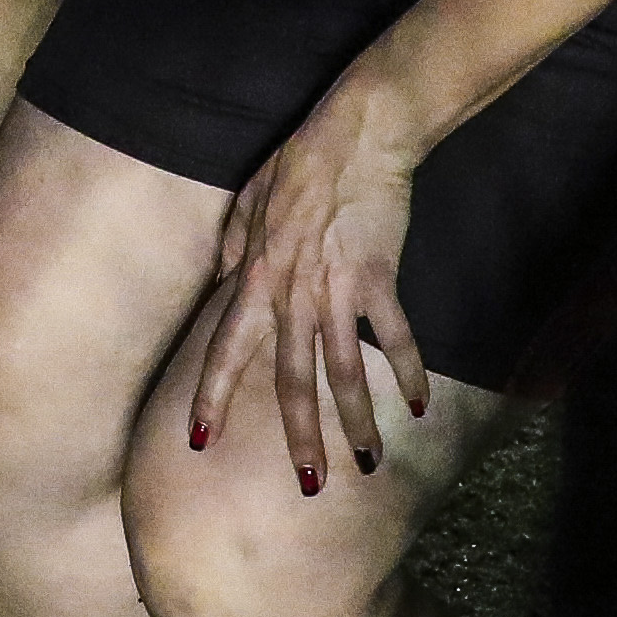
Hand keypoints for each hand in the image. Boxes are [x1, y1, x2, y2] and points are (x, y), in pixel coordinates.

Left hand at [187, 76, 434, 493]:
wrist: (356, 133)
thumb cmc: (300, 161)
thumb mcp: (249, 203)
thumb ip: (236, 248)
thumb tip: (225, 278)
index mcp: (255, 277)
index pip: (225, 349)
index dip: (211, 397)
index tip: (197, 441)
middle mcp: (291, 292)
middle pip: (290, 379)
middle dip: (298, 437)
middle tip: (308, 484)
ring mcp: (335, 288)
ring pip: (344, 371)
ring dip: (356, 422)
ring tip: (366, 464)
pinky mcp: (378, 277)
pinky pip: (395, 338)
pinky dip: (409, 373)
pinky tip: (418, 407)